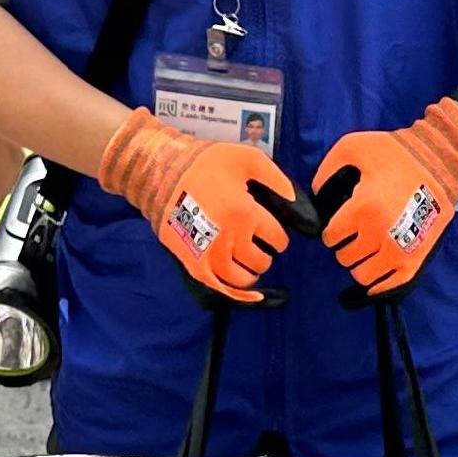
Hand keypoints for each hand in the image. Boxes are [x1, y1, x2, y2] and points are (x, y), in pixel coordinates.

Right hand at [96, 107, 294, 302]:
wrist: (160, 173)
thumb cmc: (205, 163)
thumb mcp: (247, 159)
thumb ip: (277, 180)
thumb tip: (296, 202)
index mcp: (244, 213)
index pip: (277, 239)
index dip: (278, 234)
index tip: (270, 227)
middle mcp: (228, 238)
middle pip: (262, 260)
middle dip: (265, 251)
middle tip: (257, 240)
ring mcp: (209, 255)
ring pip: (244, 278)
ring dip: (252, 270)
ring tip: (247, 257)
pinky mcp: (193, 264)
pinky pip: (220, 289)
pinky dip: (239, 296)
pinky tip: (254, 297)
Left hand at [311, 102, 457, 295]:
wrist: (441, 163)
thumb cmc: (396, 153)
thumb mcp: (352, 147)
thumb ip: (325, 172)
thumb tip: (315, 198)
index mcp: (362, 208)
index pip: (330, 237)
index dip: (332, 229)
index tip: (341, 222)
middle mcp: (379, 234)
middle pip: (345, 257)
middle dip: (346, 245)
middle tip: (356, 231)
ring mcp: (399, 251)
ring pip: (363, 275)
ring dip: (361, 262)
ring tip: (368, 246)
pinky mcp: (416, 260)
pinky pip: (389, 287)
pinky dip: (377, 285)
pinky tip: (373, 272)